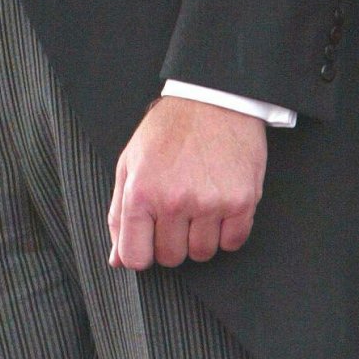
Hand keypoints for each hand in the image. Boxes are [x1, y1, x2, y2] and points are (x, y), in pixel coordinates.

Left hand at [107, 97, 266, 270]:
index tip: (148, 240)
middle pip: (171, 258)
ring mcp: (209, 203)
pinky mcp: (241, 201)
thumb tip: (117, 259)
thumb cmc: (168, 129)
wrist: (212, 99)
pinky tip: (219, 204)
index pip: (135, 256)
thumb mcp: (130, 162)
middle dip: (171, 241)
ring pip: (203, 254)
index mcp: (140, 191)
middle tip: (176, 212)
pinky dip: (227, 231)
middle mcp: (173, 201)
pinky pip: (232, 243)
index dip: (141, 253)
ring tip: (198, 203)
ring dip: (200, 236)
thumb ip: (119, 213)